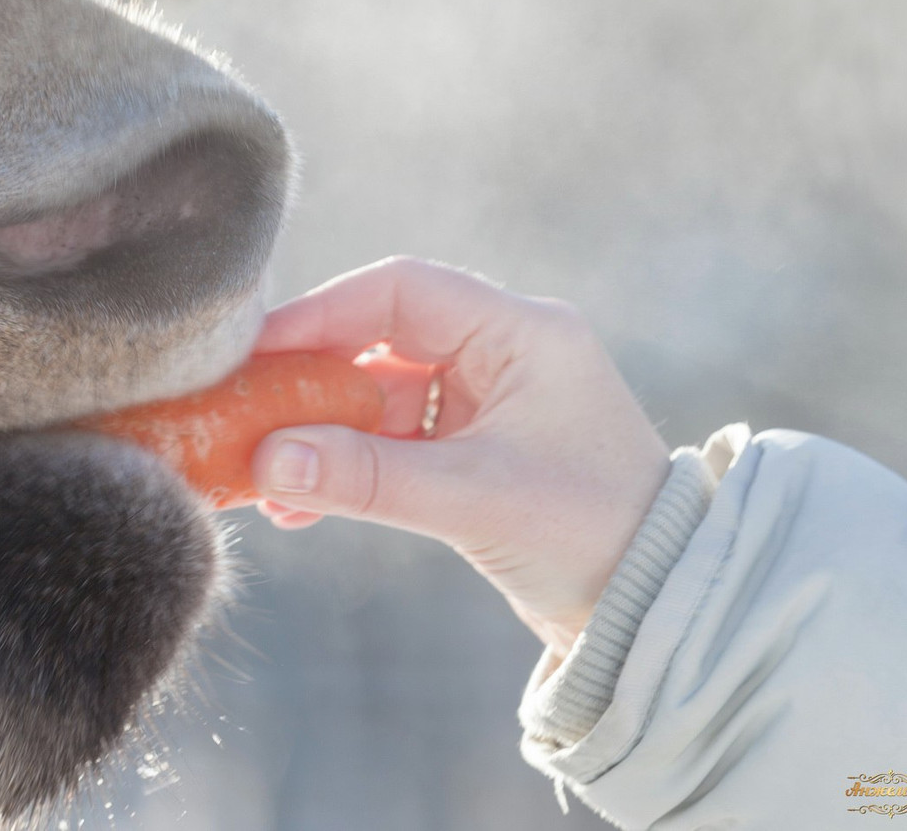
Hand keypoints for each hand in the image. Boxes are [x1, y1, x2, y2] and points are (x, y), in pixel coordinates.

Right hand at [249, 257, 671, 657]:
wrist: (665, 616)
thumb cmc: (595, 537)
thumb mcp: (475, 498)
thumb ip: (367, 476)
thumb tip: (268, 458)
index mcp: (524, 334)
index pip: (401, 291)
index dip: (320, 314)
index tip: (253, 350)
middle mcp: (504, 355)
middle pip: (378, 340)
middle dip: (307, 381)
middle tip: (241, 409)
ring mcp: (488, 404)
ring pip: (376, 397)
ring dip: (320, 435)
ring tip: (261, 474)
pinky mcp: (474, 453)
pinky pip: (390, 444)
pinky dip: (346, 469)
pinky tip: (298, 509)